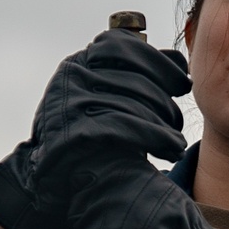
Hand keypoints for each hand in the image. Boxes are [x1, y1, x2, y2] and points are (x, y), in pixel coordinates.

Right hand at [0, 28, 190, 228]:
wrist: (47, 182)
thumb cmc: (88, 140)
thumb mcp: (108, 99)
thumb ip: (137, 76)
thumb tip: (176, 59)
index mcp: (79, 62)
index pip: (124, 46)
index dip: (159, 63)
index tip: (182, 83)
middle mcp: (71, 75)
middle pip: (135, 79)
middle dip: (165, 102)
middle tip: (178, 122)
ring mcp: (70, 101)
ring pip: (134, 105)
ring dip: (165, 126)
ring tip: (178, 144)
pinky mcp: (71, 130)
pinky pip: (125, 127)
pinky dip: (155, 138)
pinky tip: (170, 150)